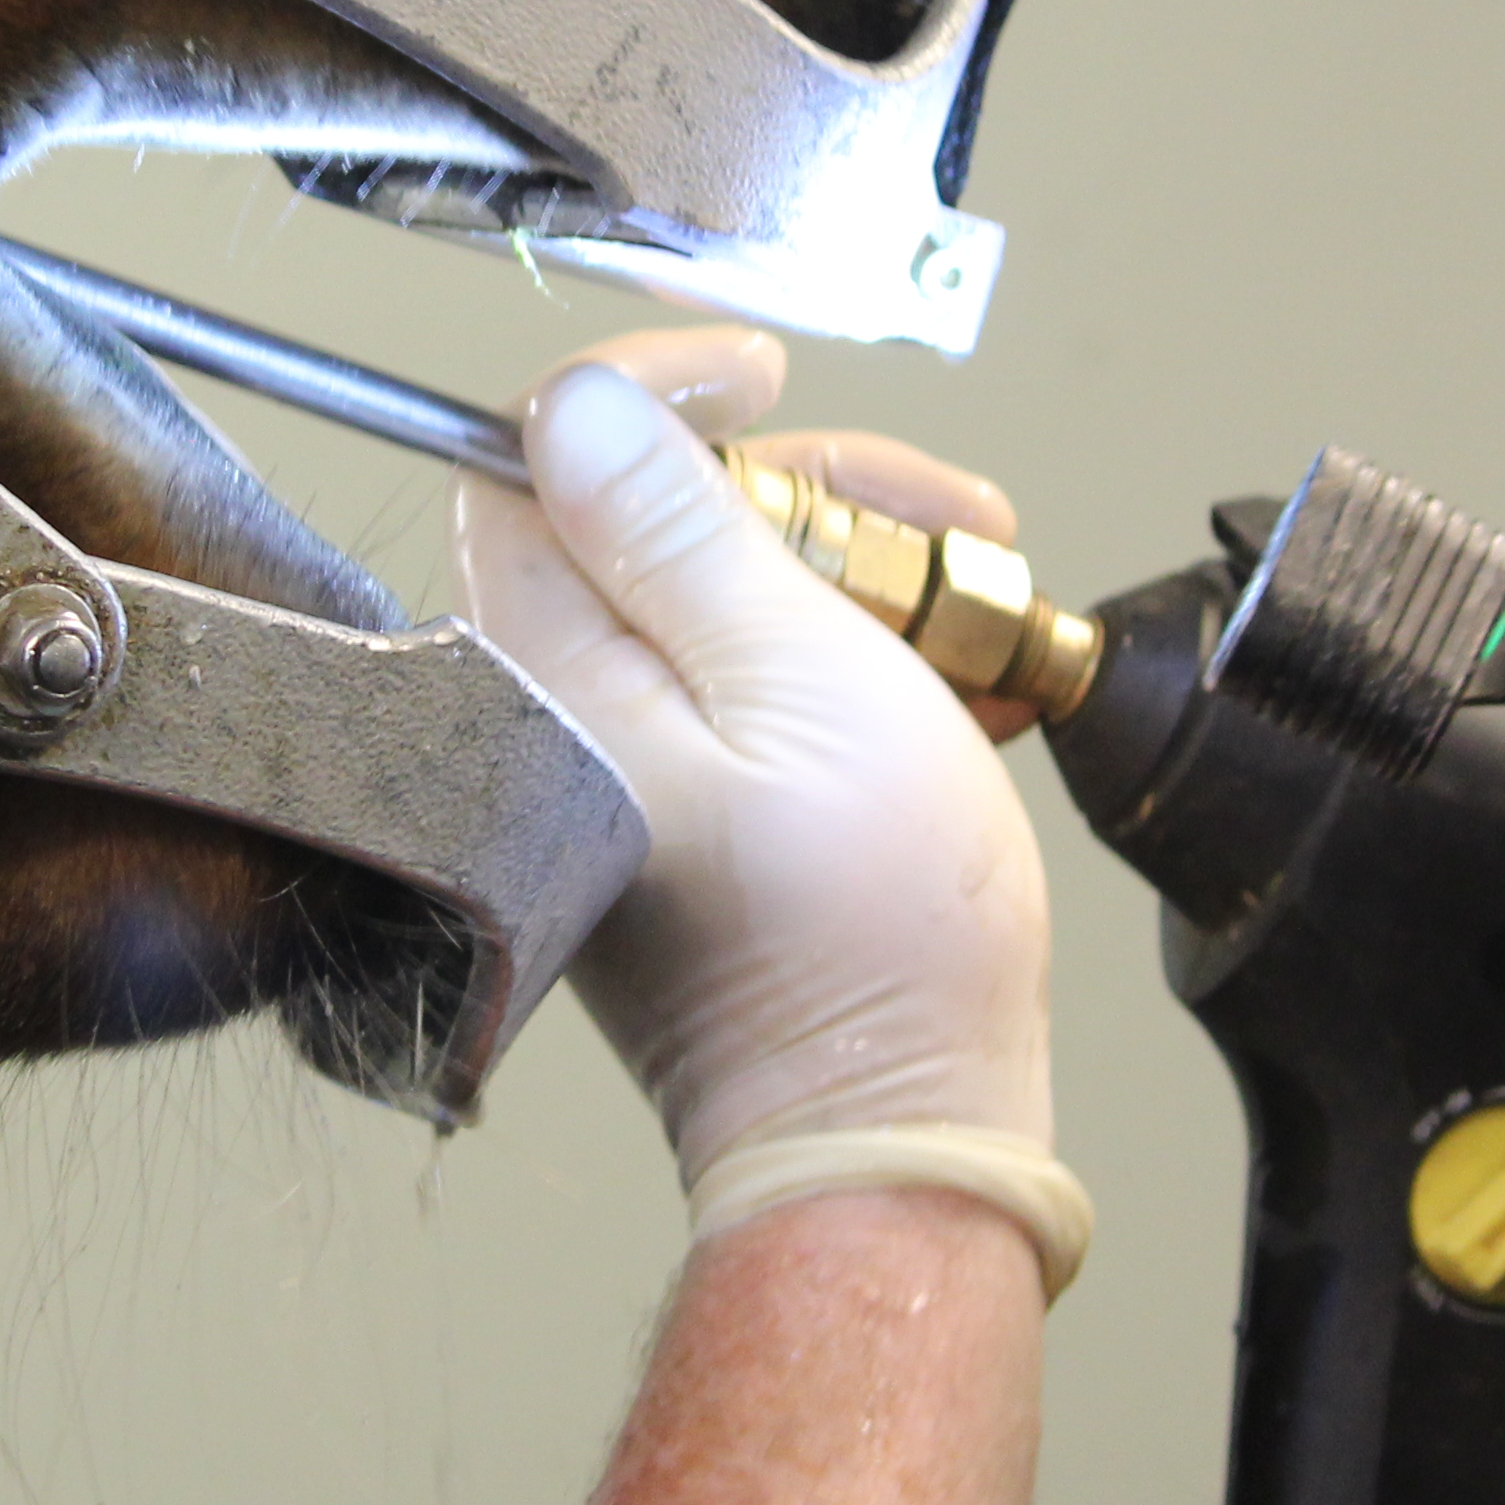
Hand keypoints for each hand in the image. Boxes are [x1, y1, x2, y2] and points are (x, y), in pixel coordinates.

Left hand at [454, 327, 1050, 1169]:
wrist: (898, 1128)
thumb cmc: (865, 939)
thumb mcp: (802, 680)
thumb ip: (682, 530)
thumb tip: (580, 404)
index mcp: (547, 676)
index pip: (531, 456)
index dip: (647, 389)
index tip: (759, 375)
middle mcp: (550, 721)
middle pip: (639, 514)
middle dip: (800, 487)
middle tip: (935, 516)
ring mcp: (614, 776)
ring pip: (710, 593)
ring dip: (849, 567)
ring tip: (972, 605)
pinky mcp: (676, 822)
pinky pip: (742, 685)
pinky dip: (843, 656)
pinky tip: (947, 675)